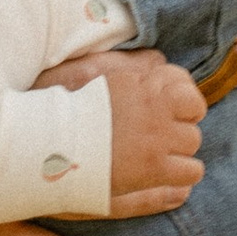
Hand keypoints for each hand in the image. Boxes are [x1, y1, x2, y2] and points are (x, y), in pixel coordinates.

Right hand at [36, 46, 204, 213]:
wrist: (43, 149)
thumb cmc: (58, 114)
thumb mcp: (87, 73)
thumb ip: (127, 64)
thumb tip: (158, 59)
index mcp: (132, 81)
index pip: (177, 77)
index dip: (175, 93)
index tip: (164, 106)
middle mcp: (149, 104)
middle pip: (193, 106)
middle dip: (182, 119)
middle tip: (162, 133)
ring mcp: (155, 137)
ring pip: (193, 139)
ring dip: (179, 148)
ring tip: (156, 156)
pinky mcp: (154, 167)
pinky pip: (191, 171)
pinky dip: (181, 175)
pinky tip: (162, 175)